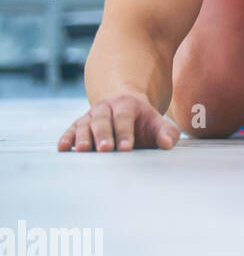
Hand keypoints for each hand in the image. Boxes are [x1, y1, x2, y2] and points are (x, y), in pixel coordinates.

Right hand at [57, 93, 179, 152]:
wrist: (126, 108)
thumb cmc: (144, 122)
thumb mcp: (158, 124)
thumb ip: (167, 132)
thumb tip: (168, 143)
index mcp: (127, 105)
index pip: (124, 119)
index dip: (124, 133)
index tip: (126, 148)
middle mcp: (106, 108)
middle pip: (102, 120)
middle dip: (103, 135)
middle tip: (105, 149)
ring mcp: (90, 116)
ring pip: (84, 124)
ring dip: (82, 137)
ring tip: (83, 150)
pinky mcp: (79, 125)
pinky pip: (70, 130)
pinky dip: (66, 138)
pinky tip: (63, 148)